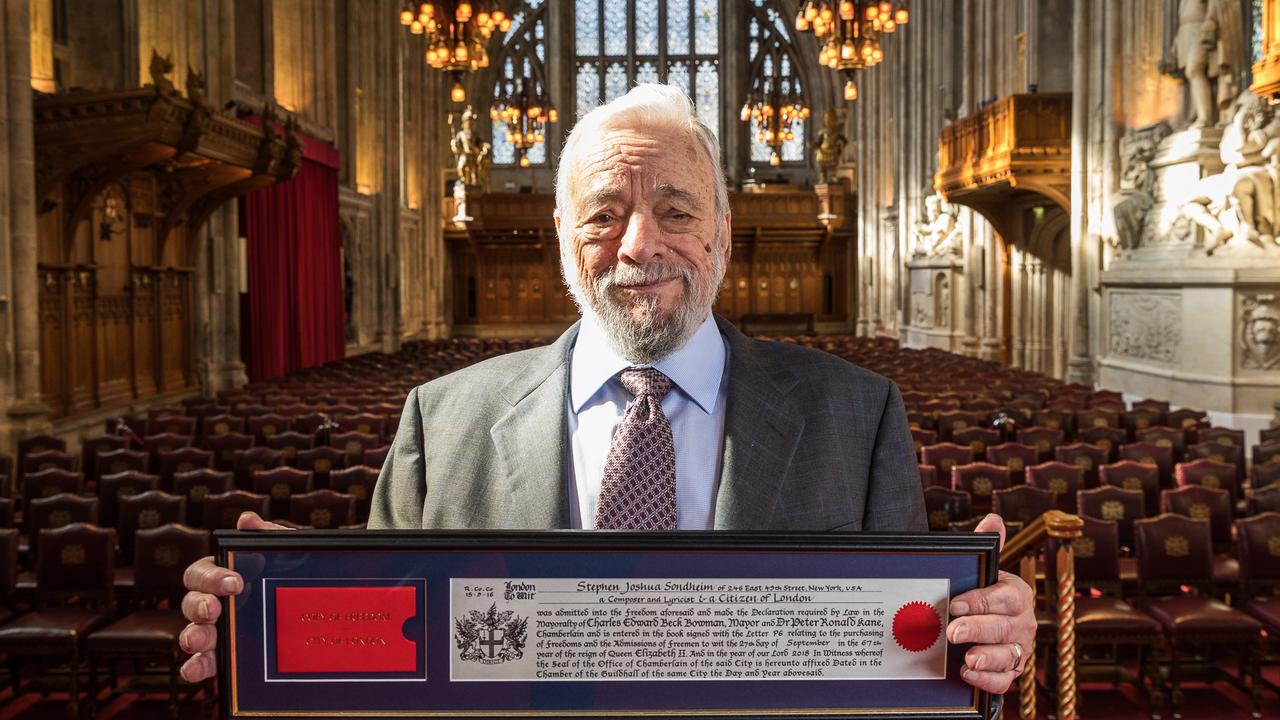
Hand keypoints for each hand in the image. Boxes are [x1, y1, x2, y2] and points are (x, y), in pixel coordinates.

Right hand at [178, 512, 287, 682]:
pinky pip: (202, 663)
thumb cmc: (294, 573)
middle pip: (190, 603)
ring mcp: (217, 632)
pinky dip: (194, 667)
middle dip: (198, 606)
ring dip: (191, 636)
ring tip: (198, 640)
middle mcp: (214, 604)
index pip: (202, 573)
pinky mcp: (224, 657)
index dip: (212, 578)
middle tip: (213, 610)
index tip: (235, 583)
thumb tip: (247, 520)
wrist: (320, 606)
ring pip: (193, 633)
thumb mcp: (287, 553)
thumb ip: (268, 536)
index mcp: (222, 576)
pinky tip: (193, 670)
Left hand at [949, 513, 1036, 693]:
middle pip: (1004, 627)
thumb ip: (987, 546)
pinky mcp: (1011, 670)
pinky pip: (1005, 680)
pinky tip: (968, 675)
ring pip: (1008, 656)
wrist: (987, 622)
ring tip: (967, 659)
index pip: (1004, 597)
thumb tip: (993, 519)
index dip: (980, 601)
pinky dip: (988, 680)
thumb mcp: (984, 570)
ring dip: (988, 658)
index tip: (954, 604)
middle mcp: (1024, 622)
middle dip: (978, 630)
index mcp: (1017, 594)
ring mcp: (1019, 648)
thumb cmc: (983, 593)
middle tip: (953, 632)